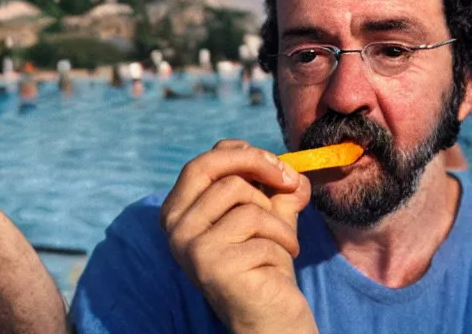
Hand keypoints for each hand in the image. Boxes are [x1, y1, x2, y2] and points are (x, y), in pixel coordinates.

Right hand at [160, 139, 316, 333]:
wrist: (268, 316)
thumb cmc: (263, 264)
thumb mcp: (268, 217)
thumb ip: (276, 190)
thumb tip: (295, 170)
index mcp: (179, 210)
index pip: (204, 161)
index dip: (244, 154)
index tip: (277, 166)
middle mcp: (176, 226)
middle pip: (218, 170)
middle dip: (260, 167)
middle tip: (290, 183)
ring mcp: (191, 246)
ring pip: (246, 202)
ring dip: (278, 222)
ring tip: (283, 243)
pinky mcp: (213, 265)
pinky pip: (262, 233)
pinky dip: (282, 245)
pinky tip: (277, 266)